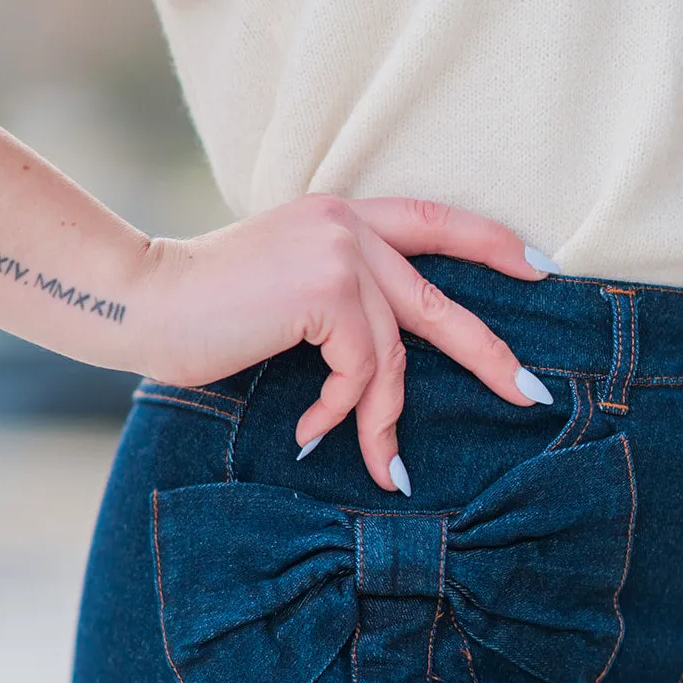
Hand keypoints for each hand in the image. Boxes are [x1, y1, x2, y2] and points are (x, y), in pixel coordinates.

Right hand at [135, 195, 558, 492]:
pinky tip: (310, 433)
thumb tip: (382, 362)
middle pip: (439, 300)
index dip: (491, 243)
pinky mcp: (326, 291)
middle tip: (531, 394)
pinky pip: (359, 372)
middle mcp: (347, 225)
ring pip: (393, 356)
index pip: (433, 220)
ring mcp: (338, 253)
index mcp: (340, 216)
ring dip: (383, 421)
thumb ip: (335, 299)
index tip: (539, 269)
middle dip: (490, 354)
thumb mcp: (283, 291)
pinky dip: (341, 414)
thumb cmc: (202, 311)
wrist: (142, 301)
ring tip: (380, 466)